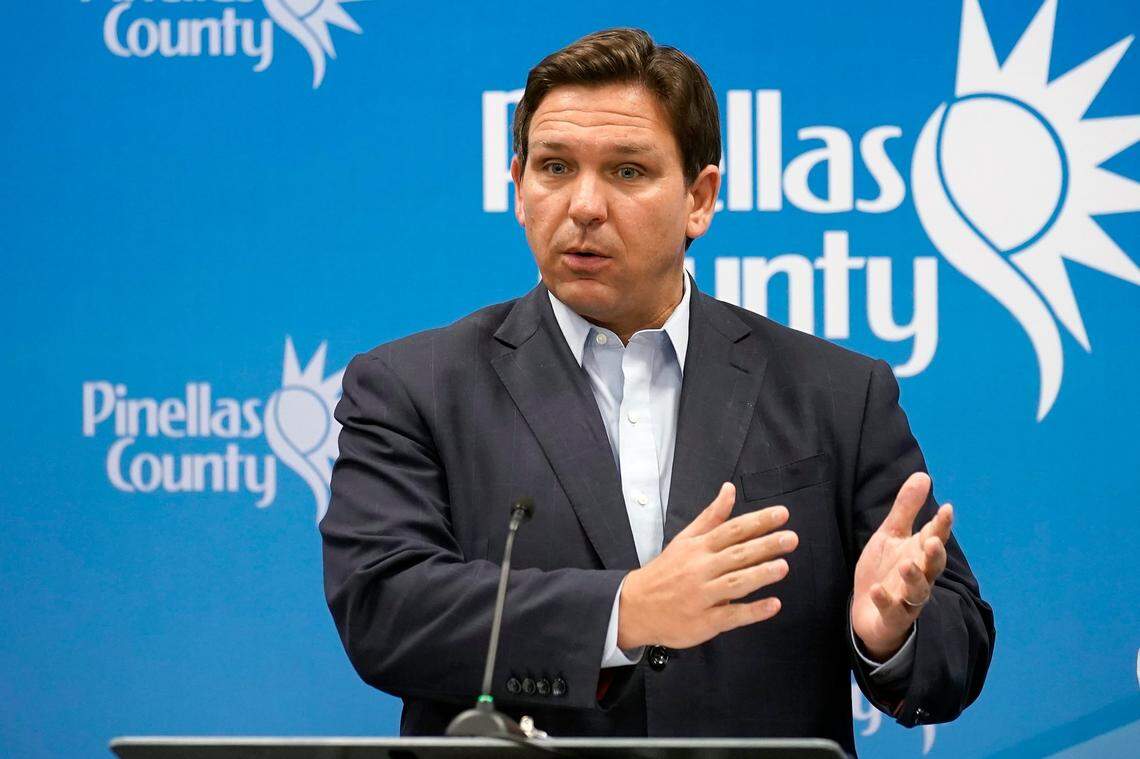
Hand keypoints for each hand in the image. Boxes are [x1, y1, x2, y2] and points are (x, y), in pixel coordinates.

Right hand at [617, 482, 797, 649]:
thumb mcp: (685, 539)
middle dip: (765, 545)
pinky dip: (753, 611)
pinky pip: (731, 616)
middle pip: (737, 554)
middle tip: (790, 539)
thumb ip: (711, 516)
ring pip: (734, 583)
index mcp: (698, 547)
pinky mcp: (704, 621)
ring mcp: (702, 596)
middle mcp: (700, 569)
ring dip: (760, 575)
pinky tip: (773, 605)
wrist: (635, 606)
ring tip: (783, 566)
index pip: (731, 530)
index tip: (781, 514)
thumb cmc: (666, 572)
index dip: (758, 521)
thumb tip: (729, 489)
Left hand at [851, 472, 952, 660]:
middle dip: (935, 554)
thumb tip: (923, 475)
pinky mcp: (892, 616)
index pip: (935, 537)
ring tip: (907, 564)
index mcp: (919, 554)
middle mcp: (920, 576)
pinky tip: (877, 591)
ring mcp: (907, 598)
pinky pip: (891, 610)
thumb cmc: (885, 569)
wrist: (868, 611)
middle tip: (932, 540)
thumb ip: (906, 508)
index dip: (942, 524)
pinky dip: (885, 601)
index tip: (947, 508)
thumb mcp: (891, 535)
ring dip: (914, 578)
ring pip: (918, 591)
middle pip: (933, 566)